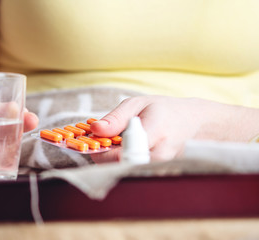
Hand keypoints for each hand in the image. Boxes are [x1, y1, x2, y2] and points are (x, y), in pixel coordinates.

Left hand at [90, 95, 258, 162]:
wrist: (194, 123)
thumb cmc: (164, 110)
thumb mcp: (138, 104)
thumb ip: (116, 118)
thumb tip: (95, 129)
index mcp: (155, 132)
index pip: (121, 152)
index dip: (102, 152)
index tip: (94, 142)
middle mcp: (161, 155)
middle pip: (121, 167)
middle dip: (106, 157)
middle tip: (105, 143)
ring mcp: (163, 168)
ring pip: (126, 172)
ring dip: (115, 161)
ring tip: (119, 145)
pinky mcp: (161, 175)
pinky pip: (135, 173)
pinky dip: (125, 165)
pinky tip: (128, 152)